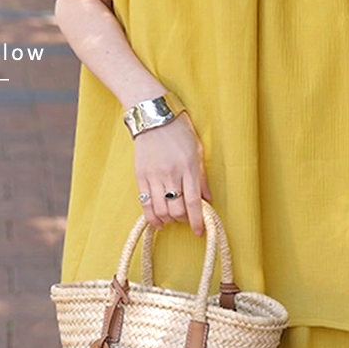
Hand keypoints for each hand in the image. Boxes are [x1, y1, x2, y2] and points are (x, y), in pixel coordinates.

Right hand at [134, 111, 212, 236]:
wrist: (154, 116)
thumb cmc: (179, 130)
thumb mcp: (198, 150)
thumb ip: (202, 176)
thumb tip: (207, 199)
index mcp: (189, 167)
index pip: (193, 202)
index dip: (197, 221)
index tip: (199, 231)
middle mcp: (171, 174)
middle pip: (176, 209)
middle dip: (183, 220)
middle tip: (186, 219)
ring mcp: (154, 175)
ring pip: (160, 210)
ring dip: (167, 219)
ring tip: (172, 219)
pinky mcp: (140, 175)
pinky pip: (145, 203)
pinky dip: (151, 216)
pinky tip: (157, 221)